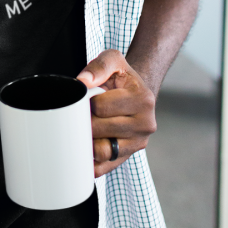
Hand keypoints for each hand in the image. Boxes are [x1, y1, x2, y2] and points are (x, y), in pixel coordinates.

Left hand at [77, 50, 156, 176]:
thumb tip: (82, 82)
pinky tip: (85, 151)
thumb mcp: (113, 60)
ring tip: (84, 127)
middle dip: (85, 120)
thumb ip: (98, 66)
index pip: (101, 106)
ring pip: (103, 151)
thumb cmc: (122, 76)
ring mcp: (138, 143)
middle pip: (100, 129)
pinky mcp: (129, 156)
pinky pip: (105, 167)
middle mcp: (146, 124)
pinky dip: (91, 162)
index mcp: (143, 99)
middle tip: (82, 113)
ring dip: (87, 141)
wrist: (136, 92)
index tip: (88, 97)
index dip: (87, 101)